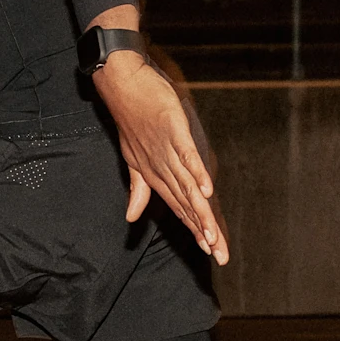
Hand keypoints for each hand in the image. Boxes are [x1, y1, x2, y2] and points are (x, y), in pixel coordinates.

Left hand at [96, 55, 228, 264]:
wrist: (119, 85)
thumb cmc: (130, 120)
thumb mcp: (134, 160)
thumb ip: (139, 190)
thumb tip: (131, 217)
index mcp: (156, 176)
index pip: (180, 208)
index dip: (195, 230)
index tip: (210, 251)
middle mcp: (162, 169)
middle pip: (187, 205)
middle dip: (204, 231)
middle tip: (220, 255)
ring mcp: (167, 150)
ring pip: (187, 187)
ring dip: (200, 212)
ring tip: (213, 235)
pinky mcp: (172, 131)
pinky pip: (186, 156)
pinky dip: (196, 172)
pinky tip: (206, 190)